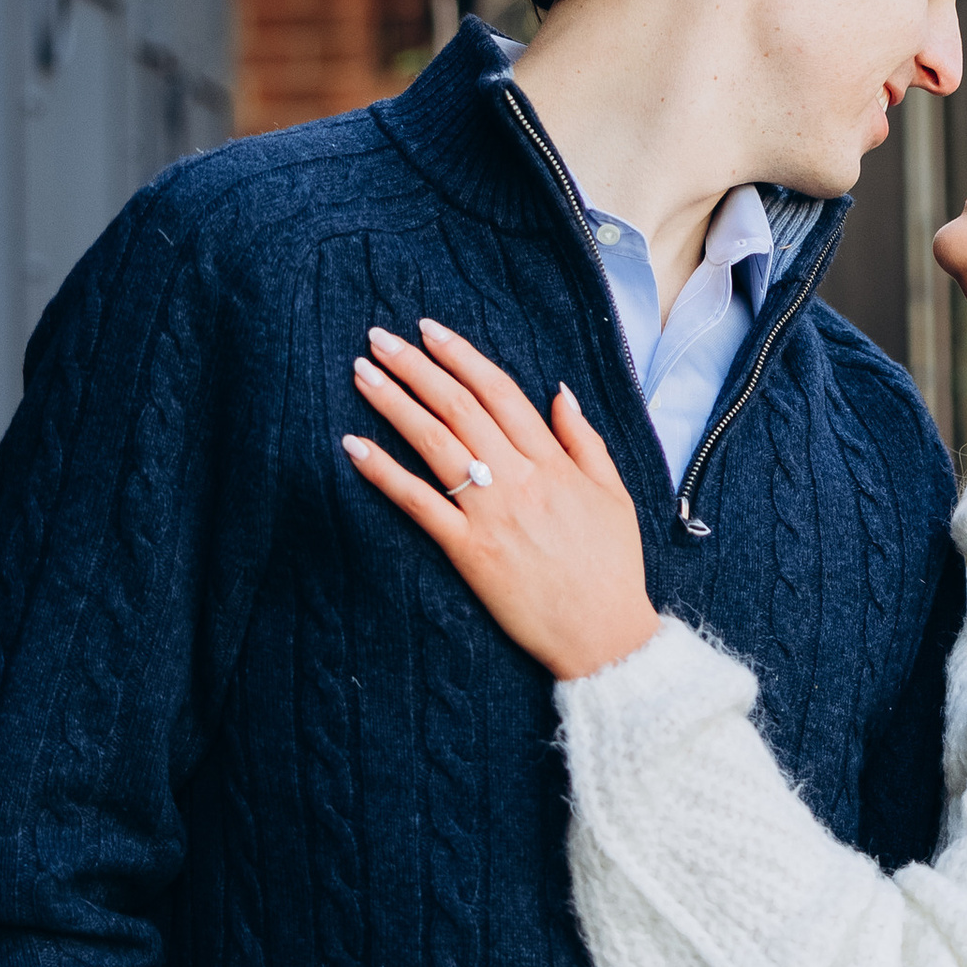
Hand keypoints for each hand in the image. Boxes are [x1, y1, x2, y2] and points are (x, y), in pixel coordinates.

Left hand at [345, 321, 659, 680]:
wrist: (603, 635)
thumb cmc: (612, 567)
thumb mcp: (613, 493)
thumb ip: (585, 440)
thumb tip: (559, 392)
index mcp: (553, 462)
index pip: (499, 392)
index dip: (461, 356)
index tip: (429, 330)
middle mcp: (519, 479)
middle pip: (459, 407)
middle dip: (416, 366)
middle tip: (379, 337)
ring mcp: (491, 514)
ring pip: (435, 443)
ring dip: (395, 403)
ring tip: (362, 372)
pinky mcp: (468, 551)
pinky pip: (418, 504)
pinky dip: (384, 472)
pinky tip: (354, 446)